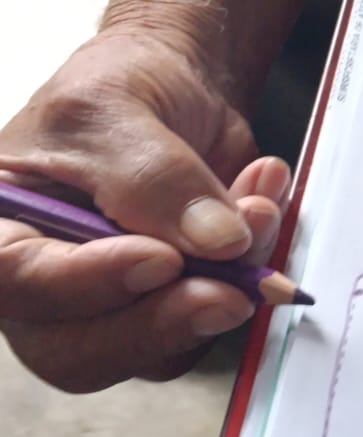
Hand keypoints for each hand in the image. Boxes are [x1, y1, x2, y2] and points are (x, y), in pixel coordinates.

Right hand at [0, 28, 289, 391]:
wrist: (178, 85)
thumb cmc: (119, 85)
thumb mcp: (114, 110)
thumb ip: (154, 178)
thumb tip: (215, 242)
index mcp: (0, 227)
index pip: (17, 280)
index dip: (88, 282)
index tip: (161, 258)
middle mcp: (45, 283)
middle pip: (79, 351)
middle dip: (164, 320)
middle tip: (232, 285)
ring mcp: (111, 305)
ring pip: (159, 350)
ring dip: (226, 286)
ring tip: (257, 207)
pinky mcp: (172, 307)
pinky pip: (213, 321)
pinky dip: (253, 270)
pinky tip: (263, 209)